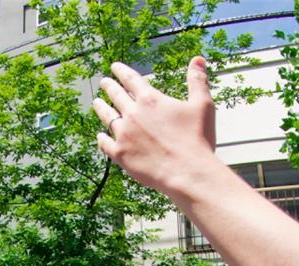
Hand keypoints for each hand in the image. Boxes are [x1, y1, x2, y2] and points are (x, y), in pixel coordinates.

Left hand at [95, 57, 217, 196]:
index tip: (114, 67)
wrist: (187, 171)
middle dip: (109, 87)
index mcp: (150, 99)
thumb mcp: (202, 105)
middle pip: (116, 95)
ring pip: (107, 117)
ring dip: (100, 108)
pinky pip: (105, 144)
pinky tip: (99, 136)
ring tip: (96, 103)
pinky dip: (101, 139)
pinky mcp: (121, 155)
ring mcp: (124, 135)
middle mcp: (133, 114)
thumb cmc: (197, 138)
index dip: (121, 71)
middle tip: (104, 82)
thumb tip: (197, 59)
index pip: (131, 79)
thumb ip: (197, 81)